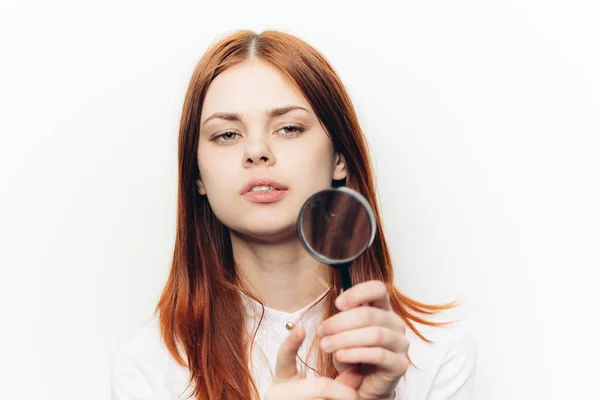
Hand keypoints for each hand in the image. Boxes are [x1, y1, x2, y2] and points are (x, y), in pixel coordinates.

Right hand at [265, 325, 363, 399]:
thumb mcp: (311, 393)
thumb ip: (335, 383)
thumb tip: (359, 371)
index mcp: (280, 383)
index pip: (283, 358)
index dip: (291, 343)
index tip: (301, 328)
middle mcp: (278, 395)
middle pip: (320, 386)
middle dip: (345, 391)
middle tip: (357, 395)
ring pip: (324, 399)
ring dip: (344, 398)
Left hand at [316, 281, 408, 399]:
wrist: (362, 384)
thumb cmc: (354, 354)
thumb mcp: (345, 330)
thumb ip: (346, 314)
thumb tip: (340, 298)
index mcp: (383, 309)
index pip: (378, 289)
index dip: (358, 293)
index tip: (337, 303)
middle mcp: (395, 323)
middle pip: (370, 314)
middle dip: (340, 322)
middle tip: (322, 331)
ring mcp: (400, 344)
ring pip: (375, 334)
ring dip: (345, 338)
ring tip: (325, 345)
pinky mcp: (399, 364)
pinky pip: (379, 355)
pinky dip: (356, 353)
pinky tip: (340, 355)